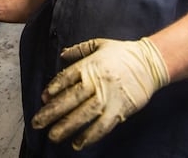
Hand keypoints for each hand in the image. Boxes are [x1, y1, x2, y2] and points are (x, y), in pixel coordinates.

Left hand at [31, 37, 168, 149]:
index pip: (66, 79)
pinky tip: (78, 143)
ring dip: (67, 126)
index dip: (53, 89)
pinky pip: (103, 125)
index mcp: (90, 65)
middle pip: (70, 99)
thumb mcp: (99, 44)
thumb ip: (78, 50)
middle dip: (52, 112)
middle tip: (37, 123)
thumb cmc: (123, 52)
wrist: (150, 62)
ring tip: (53, 136)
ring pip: (84, 114)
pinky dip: (90, 135)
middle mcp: (97, 82)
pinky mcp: (120, 109)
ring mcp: (108, 97)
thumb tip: (61, 55)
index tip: (43, 99)